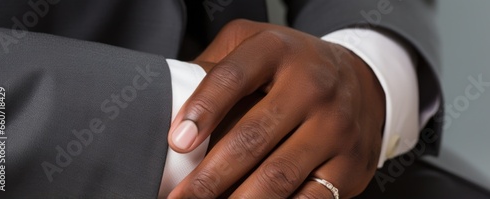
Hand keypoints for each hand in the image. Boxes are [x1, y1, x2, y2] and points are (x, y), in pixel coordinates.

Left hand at [168, 19, 385, 197]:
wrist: (361, 79)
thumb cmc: (294, 66)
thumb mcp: (256, 45)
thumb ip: (216, 66)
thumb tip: (175, 109)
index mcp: (279, 51)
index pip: (233, 78)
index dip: (202, 110)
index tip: (177, 142)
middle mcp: (312, 85)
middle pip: (252, 136)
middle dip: (210, 176)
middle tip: (180, 196)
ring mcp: (335, 126)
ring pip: (278, 174)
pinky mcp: (349, 162)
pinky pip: (309, 198)